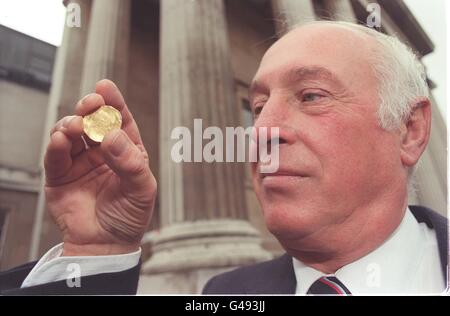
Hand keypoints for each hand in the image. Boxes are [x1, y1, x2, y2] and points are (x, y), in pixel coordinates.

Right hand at [44, 79, 156, 255]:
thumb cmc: (130, 216)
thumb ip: (131, 163)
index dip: (113, 102)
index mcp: (126, 149)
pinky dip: (56, 144)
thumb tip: (113, 136)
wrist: (107, 244)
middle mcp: (102, 151)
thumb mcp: (142, 189)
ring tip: (76, 127)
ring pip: (71, 131)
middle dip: (90, 107)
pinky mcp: (59, 174)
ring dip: (71, 124)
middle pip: (93, 120)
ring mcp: (80, 161)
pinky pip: (55, 154)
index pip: (120, 120)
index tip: (105, 87)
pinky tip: (61, 139)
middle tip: (91, 103)